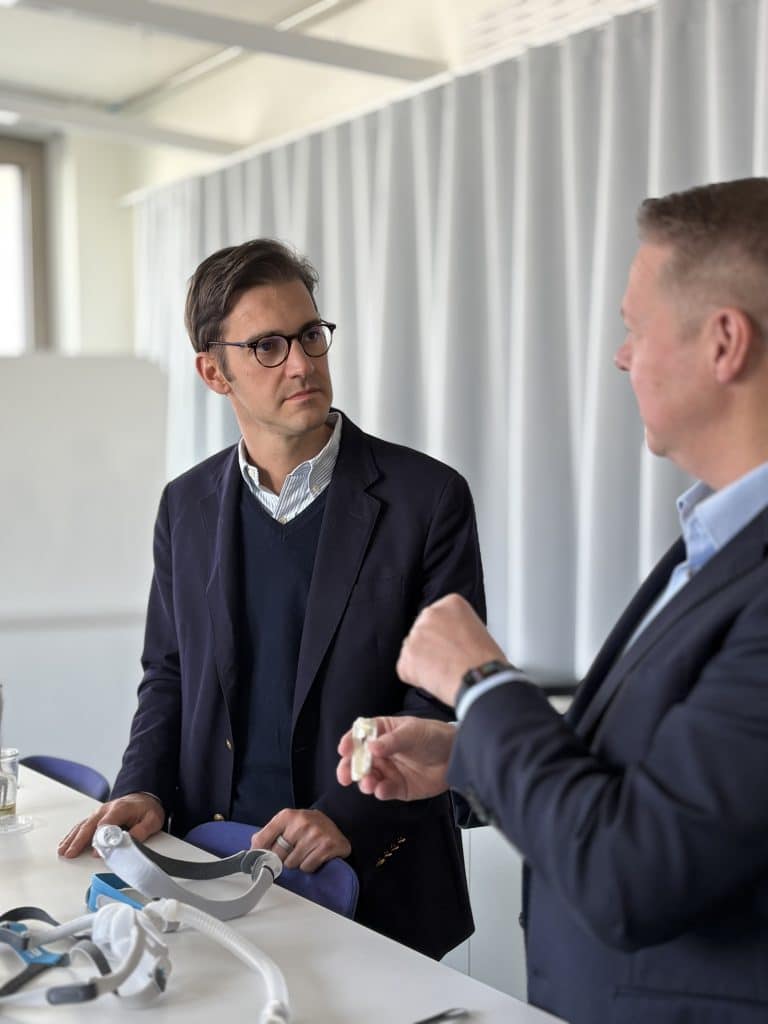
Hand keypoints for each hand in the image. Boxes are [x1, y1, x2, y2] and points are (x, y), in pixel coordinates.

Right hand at [57, 793, 164, 858]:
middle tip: (70, 853)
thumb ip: (141, 831)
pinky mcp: (96, 817)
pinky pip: (82, 825)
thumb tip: (129, 842)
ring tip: (63, 850)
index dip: (100, 838)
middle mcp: (106, 809)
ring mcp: (100, 812)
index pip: (106, 824)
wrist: (144, 798)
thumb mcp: (152, 819)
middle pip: (90, 825)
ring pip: (83, 825)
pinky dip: (73, 834)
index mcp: (120, 808)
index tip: (96, 852)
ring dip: (72, 838)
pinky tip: (66, 843)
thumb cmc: (147, 809)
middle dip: (79, 840)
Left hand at [251, 808, 350, 871]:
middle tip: (291, 852)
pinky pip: (307, 867)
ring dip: (296, 863)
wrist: (336, 824)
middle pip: (277, 855)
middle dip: (282, 858)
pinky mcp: (327, 846)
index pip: (262, 839)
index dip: (258, 853)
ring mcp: (315, 834)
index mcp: (287, 816)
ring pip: (292, 863)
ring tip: (305, 852)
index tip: (257, 861)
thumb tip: (252, 848)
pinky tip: (314, 856)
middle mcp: (301, 822)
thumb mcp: (288, 824)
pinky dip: (309, 866)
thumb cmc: (308, 826)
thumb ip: (269, 833)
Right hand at [337, 715, 455, 800]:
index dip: (350, 742)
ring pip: (369, 777)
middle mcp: (381, 752)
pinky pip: (384, 791)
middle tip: (345, 776)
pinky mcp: (398, 788)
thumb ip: (392, 741)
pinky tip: (381, 791)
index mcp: (382, 732)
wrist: (456, 756)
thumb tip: (370, 747)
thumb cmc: (433, 736)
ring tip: (368, 784)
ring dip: (365, 782)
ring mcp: (388, 771)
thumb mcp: (413, 733)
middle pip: (359, 760)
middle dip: (350, 768)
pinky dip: (380, 792)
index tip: (343, 750)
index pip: (360, 735)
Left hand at [397, 593, 506, 705]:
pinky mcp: (406, 658)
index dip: (445, 635)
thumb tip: (449, 639)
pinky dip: (417, 678)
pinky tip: (436, 680)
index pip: (438, 617)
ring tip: (445, 671)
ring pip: (413, 650)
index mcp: (450, 604)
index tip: (453, 643)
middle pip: (423, 631)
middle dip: (431, 646)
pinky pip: (406, 669)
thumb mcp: (478, 629)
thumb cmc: (486, 660)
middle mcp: (430, 615)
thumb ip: (457, 627)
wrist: (481, 679)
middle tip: (448, 660)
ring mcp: (415, 636)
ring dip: (423, 662)